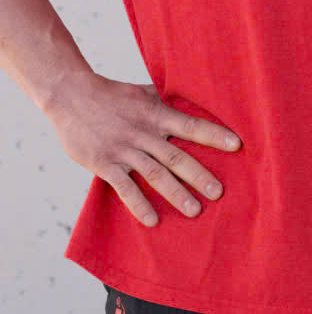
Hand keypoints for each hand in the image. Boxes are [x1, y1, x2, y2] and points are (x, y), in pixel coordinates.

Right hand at [45, 73, 241, 226]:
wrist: (71, 96)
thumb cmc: (113, 95)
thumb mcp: (144, 92)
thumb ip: (167, 100)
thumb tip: (196, 98)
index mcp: (156, 113)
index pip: (191, 125)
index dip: (214, 134)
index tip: (237, 145)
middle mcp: (144, 132)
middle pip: (176, 156)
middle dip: (199, 175)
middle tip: (219, 193)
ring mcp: (124, 149)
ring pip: (154, 174)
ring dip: (175, 194)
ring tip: (195, 210)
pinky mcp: (104, 163)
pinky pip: (124, 187)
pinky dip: (138, 204)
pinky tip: (152, 220)